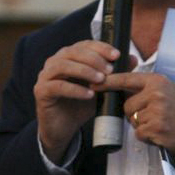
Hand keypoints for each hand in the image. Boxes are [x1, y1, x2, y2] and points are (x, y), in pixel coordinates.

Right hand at [34, 39, 121, 162]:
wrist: (64, 129)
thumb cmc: (81, 105)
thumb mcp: (101, 88)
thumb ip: (114, 73)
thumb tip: (133, 59)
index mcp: (68, 57)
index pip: (84, 45)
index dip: (100, 47)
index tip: (116, 55)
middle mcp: (54, 62)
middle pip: (72, 52)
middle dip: (93, 59)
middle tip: (109, 70)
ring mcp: (45, 76)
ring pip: (63, 66)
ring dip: (84, 71)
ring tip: (101, 80)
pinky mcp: (41, 91)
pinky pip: (57, 86)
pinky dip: (75, 89)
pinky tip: (89, 95)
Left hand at [99, 71, 174, 153]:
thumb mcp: (166, 90)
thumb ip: (146, 87)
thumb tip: (121, 87)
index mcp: (157, 81)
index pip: (127, 79)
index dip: (109, 82)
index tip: (95, 84)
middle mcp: (155, 93)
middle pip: (127, 105)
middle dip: (134, 113)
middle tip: (152, 115)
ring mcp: (156, 111)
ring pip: (132, 120)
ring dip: (141, 125)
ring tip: (159, 123)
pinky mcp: (155, 128)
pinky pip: (139, 133)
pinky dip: (146, 136)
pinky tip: (160, 133)